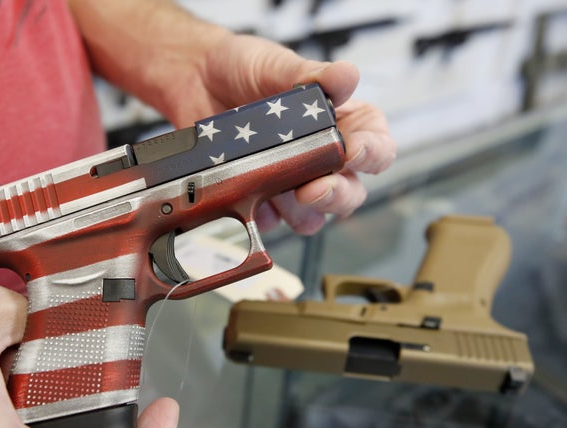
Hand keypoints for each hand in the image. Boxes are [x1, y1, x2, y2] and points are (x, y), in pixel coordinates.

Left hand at [166, 34, 396, 234]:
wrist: (195, 78)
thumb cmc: (244, 70)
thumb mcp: (279, 65)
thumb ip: (313, 75)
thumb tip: (345, 76)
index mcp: (342, 124)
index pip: (376, 147)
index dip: (372, 154)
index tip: (354, 151)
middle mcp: (321, 159)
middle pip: (350, 194)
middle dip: (337, 196)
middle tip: (314, 189)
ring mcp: (290, 181)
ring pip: (312, 218)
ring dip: (300, 212)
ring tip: (277, 191)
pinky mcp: (259, 197)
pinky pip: (267, 220)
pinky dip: (260, 214)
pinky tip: (248, 197)